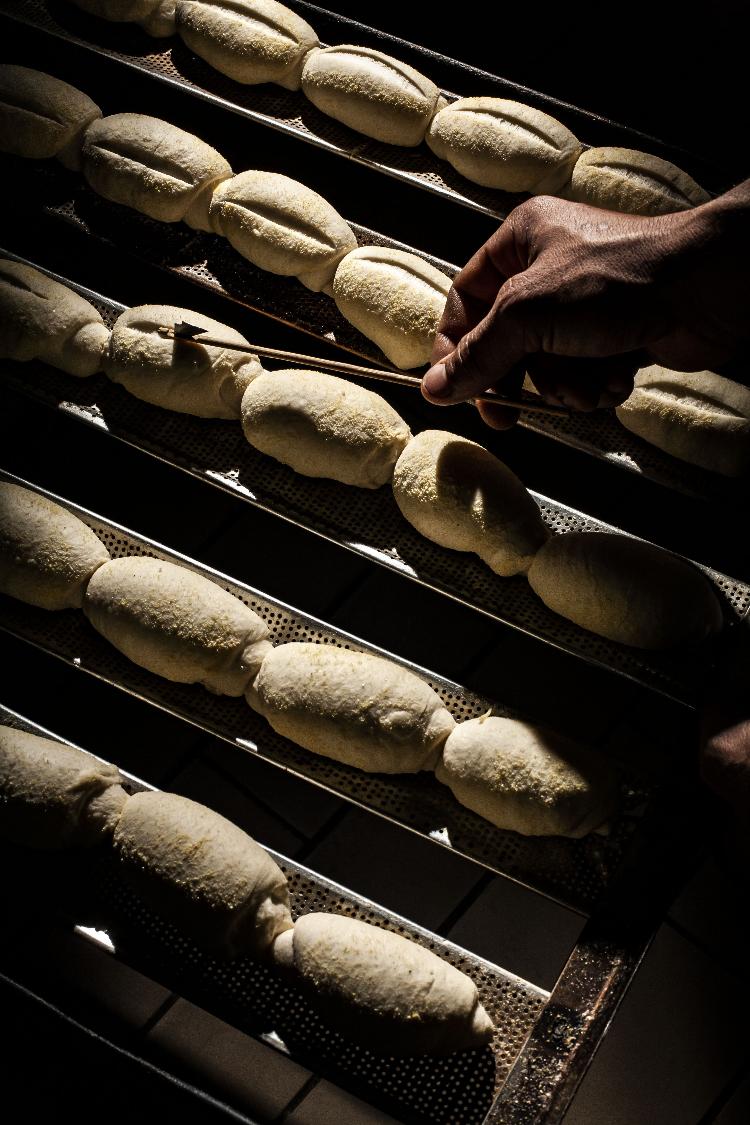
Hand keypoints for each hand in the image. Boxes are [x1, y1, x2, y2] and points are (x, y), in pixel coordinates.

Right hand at [422, 186, 749, 428]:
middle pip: (505, 342)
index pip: (465, 299)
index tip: (452, 388)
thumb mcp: (527, 315)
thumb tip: (434, 388)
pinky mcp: (615, 334)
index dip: (454, 347)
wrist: (709, 289)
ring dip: (564, 386)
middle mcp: (550, 269)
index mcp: (521, 241)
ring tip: (585, 384)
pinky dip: (596, 384)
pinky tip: (615, 377)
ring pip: (546, 365)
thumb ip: (478, 355)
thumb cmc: (618, 278)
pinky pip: (583, 373)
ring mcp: (584, 304)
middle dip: (517, 380)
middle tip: (508, 415)